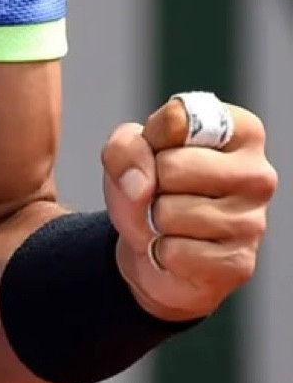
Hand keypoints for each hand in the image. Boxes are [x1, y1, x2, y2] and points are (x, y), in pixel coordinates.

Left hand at [102, 97, 276, 321]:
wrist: (153, 247)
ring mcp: (253, 221)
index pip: (179, 119)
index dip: (153, 138)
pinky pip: (174, 252)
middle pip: (172, 167)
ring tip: (170, 222)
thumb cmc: (150, 187)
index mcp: (241, 131)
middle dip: (151, 183)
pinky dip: (163, 252)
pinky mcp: (239, 263)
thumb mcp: (128, 153)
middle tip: (163, 193)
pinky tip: (180, 248)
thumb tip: (140, 186)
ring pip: (169, 213)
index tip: (162, 149)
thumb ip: (125, 147)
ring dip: (155, 220)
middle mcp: (257, 173)